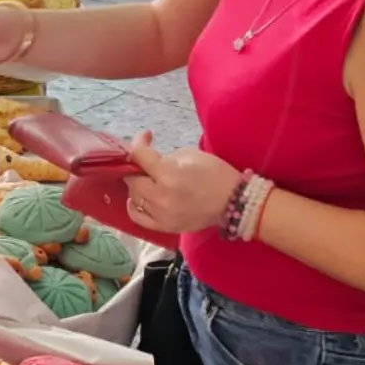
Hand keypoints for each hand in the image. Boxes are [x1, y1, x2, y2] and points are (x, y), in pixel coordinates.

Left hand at [120, 133, 241, 236]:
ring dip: (137, 185)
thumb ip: (165, 157)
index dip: (139, 143)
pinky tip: (141, 197)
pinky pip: (137, 217)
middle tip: (146, 161)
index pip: (138, 156)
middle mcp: (159, 197)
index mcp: (167, 174)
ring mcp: (160, 215)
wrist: (233, 202)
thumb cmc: (215, 174)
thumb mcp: (190, 155)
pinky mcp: (164, 227)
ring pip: (133, 197)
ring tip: (147, 179)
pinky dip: (135, 205)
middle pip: (131, 179)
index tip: (147, 137)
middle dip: (136, 166)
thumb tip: (148, 159)